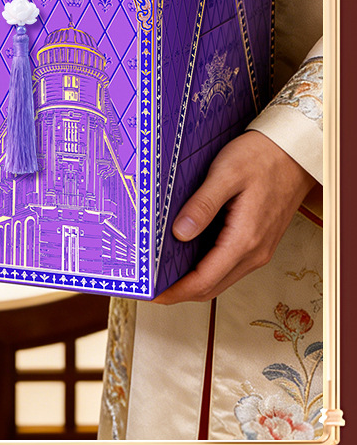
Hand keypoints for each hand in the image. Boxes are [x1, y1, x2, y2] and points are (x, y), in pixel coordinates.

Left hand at [154, 131, 315, 304]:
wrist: (294, 150)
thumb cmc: (262, 157)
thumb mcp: (226, 174)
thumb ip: (202, 205)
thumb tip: (179, 233)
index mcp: (244, 240)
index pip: (204, 281)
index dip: (175, 291)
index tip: (151, 294)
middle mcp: (254, 252)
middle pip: (210, 287)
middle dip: (179, 292)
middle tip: (150, 288)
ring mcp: (258, 249)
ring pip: (219, 279)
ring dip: (191, 283)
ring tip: (163, 275)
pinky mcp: (257, 242)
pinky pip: (227, 266)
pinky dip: (205, 270)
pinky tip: (185, 259)